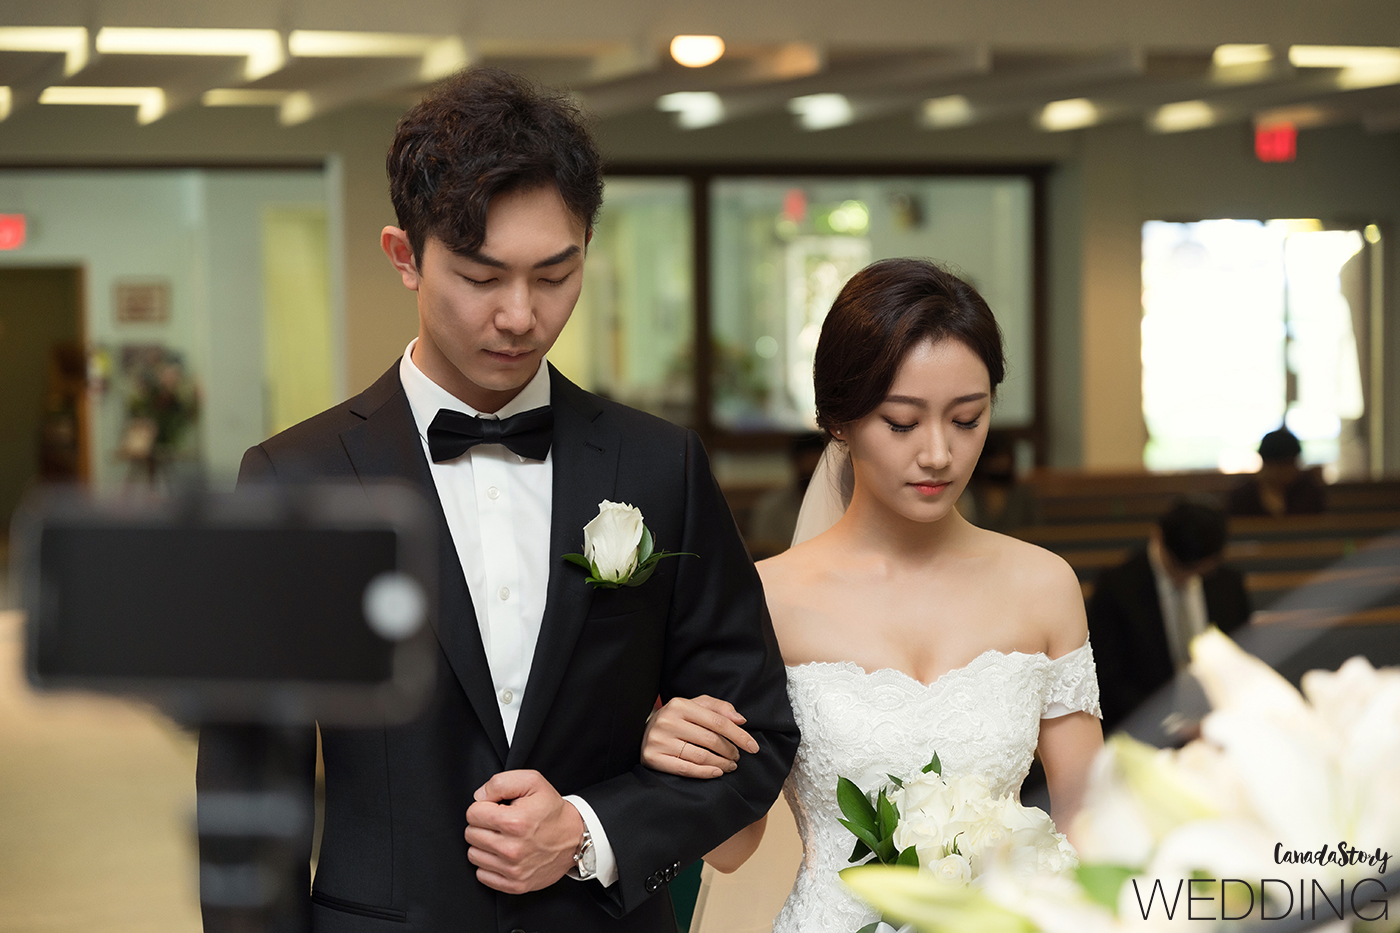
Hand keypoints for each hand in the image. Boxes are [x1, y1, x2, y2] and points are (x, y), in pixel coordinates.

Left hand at [465, 770, 583, 893]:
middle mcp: (512, 849)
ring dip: (484, 845)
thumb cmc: (551, 810)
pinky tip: (502, 855)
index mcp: (515, 822)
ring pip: (473, 855)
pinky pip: (482, 875)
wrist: (574, 838)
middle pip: (470, 834)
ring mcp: (513, 870)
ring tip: (502, 838)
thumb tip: (479, 796)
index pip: (473, 813)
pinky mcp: (515, 885)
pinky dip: (489, 864)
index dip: (484, 807)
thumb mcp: (532, 782)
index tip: (497, 808)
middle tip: (500, 823)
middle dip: (482, 825)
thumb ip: (500, 783)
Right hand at [641, 695, 758, 778]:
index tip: (753, 747)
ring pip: (700, 756)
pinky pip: (686, 769)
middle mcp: (667, 721)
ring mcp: (659, 740)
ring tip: (730, 766)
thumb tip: (741, 720)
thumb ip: (719, 708)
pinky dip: (705, 773)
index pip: (718, 721)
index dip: (739, 735)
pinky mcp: (653, 758)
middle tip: (738, 757)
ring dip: (721, 763)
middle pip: (710, 740)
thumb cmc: (676, 719)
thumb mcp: (695, 706)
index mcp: (679, 704)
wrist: (643, 732)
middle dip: (730, 751)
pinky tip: (717, 772)